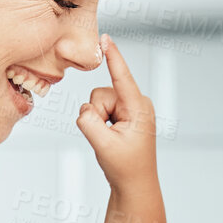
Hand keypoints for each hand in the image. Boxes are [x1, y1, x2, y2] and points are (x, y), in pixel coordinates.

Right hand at [75, 34, 156, 189]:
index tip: (106, 38)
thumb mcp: (103, 145)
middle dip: (96, 114)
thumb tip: (84, 110)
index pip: (122, 78)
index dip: (113, 57)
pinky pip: (99, 109)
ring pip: (97, 101)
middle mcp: (137, 103)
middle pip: (100, 93)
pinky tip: (111, 137)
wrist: (134, 184)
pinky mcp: (123, 113)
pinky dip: (99, 123)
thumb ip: (88, 122)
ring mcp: (130, 108)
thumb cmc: (125, 167)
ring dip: (97, 120)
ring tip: (111, 138)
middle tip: (108, 137)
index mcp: (138, 108)